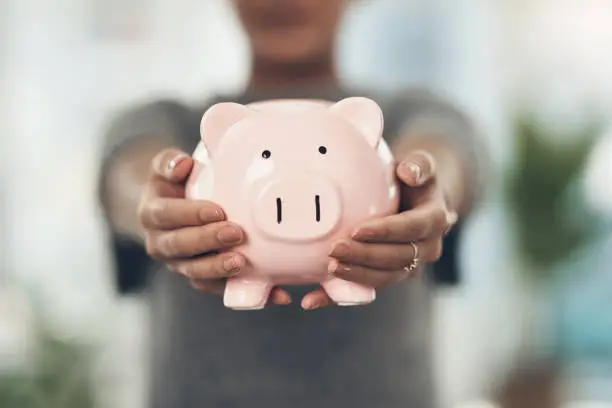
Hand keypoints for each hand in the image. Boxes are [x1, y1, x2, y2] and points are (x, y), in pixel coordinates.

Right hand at [137, 148, 290, 304]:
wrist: (171, 210)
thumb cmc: (175, 184)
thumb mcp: (166, 168)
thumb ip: (170, 163)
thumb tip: (183, 163)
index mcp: (153, 215)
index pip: (166, 215)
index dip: (190, 214)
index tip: (217, 210)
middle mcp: (162, 244)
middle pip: (180, 246)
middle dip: (208, 241)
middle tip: (236, 233)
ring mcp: (180, 265)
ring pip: (196, 273)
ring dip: (219, 269)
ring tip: (242, 262)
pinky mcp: (201, 279)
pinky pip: (221, 290)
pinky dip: (247, 293)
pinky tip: (274, 295)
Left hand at [301, 150, 457, 309]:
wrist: (415, 199)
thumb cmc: (412, 178)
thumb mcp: (420, 164)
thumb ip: (419, 164)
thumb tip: (407, 171)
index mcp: (434, 220)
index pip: (412, 229)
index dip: (386, 232)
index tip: (357, 230)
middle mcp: (426, 248)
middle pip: (397, 258)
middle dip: (365, 256)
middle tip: (335, 249)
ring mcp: (409, 266)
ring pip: (384, 278)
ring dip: (356, 275)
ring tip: (329, 267)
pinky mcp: (388, 276)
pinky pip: (365, 291)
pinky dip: (337, 297)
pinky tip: (312, 300)